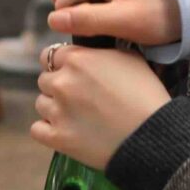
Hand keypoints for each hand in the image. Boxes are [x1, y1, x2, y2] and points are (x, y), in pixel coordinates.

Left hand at [29, 40, 172, 170]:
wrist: (152, 136)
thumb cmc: (146, 97)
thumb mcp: (130, 59)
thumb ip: (101, 51)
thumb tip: (88, 52)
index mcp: (78, 59)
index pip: (51, 55)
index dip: (62, 65)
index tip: (73, 74)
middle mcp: (62, 82)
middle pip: (44, 80)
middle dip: (59, 87)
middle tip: (81, 98)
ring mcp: (57, 111)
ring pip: (41, 104)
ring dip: (54, 109)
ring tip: (78, 116)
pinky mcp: (57, 137)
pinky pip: (37, 130)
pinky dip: (48, 130)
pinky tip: (66, 130)